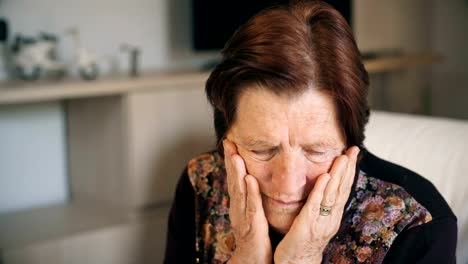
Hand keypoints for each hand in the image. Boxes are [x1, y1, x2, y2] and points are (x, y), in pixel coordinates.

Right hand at [223, 139, 271, 263]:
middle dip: (230, 160)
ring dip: (237, 173)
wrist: (252, 259)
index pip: (234, 177)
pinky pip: (252, 207)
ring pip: (239, 191)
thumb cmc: (254, 236)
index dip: (230, 160)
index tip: (230, 142)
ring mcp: (244, 215)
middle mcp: (238, 207)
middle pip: (233, 180)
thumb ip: (250, 195)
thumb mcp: (251, 211)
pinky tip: (250, 181)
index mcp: (238, 203)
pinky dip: (250, 193)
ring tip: (236, 156)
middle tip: (228, 142)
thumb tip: (251, 177)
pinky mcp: (253, 225)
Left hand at [274, 146, 359, 263]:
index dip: (349, 171)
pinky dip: (320, 191)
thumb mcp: (316, 220)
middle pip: (342, 189)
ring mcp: (320, 222)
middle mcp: (330, 218)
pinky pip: (315, 206)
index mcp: (332, 215)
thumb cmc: (303, 241)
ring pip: (332, 195)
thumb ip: (320, 204)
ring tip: (343, 158)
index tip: (353, 154)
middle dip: (348, 168)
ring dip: (338, 175)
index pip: (343, 189)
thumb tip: (325, 186)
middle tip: (354, 150)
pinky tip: (325, 177)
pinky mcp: (306, 225)